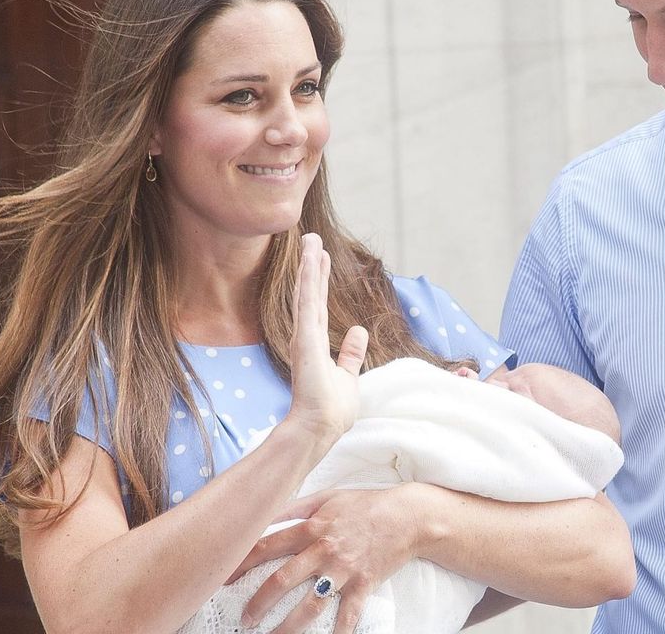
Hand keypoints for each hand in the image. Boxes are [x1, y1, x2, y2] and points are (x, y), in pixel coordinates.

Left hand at [232, 486, 427, 633]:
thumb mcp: (327, 497)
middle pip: (282, 579)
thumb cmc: (365, 505)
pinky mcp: (363, 585)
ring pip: (309, 604)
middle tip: (244, 618)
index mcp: (312, 527)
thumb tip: (265, 513)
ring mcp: (344, 570)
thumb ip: (295, 507)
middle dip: (258, 603)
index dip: (241, 562)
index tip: (223, 578)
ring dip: (288, 626)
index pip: (267, 545)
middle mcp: (324, 550)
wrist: (407, 516)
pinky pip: (347, 616)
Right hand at [284, 233, 366, 442]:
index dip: (319, 280)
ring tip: (310, 238)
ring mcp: (304, 336)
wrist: (319, 427)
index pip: (319, 305)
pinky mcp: (305, 339)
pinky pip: (308, 302)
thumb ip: (352, 353)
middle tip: (311, 238)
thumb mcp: (347, 375)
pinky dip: (309, 279)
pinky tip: (311, 259)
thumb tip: (360, 331)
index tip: (320, 257)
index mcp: (316, 344)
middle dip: (312, 266)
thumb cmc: (332, 408)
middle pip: (312, 293)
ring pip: (307, 292)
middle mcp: (307, 336)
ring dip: (309, 265)